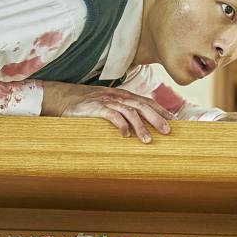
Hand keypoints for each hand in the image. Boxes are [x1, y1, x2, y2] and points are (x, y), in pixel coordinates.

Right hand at [41, 81, 171, 143]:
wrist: (61, 97)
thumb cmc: (85, 104)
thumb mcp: (106, 105)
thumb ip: (121, 111)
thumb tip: (135, 127)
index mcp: (122, 95)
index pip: (146, 101)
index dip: (161, 110)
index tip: (175, 121)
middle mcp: (117, 96)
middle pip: (142, 105)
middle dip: (157, 118)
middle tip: (168, 131)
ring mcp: (106, 101)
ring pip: (129, 112)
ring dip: (140, 126)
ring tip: (148, 140)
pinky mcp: (95, 108)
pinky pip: (111, 115)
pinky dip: (120, 124)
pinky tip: (126, 135)